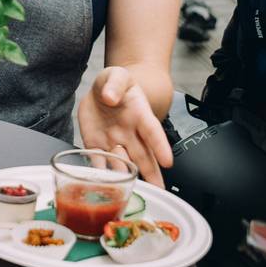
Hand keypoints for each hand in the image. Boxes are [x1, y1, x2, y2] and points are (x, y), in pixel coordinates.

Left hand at [77, 66, 172, 185]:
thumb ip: (115, 83)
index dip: (160, 146)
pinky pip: (98, 161)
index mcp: (140, 115)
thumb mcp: (117, 75)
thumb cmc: (116, 83)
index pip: (152, 131)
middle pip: (143, 156)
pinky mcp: (96, 145)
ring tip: (130, 189)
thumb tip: (110, 96)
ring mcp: (114, 142)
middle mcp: (130, 133)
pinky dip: (100, 173)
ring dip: (126, 176)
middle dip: (151, 173)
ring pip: (123, 163)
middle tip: (159, 191)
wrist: (101, 90)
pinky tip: (102, 185)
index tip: (168, 161)